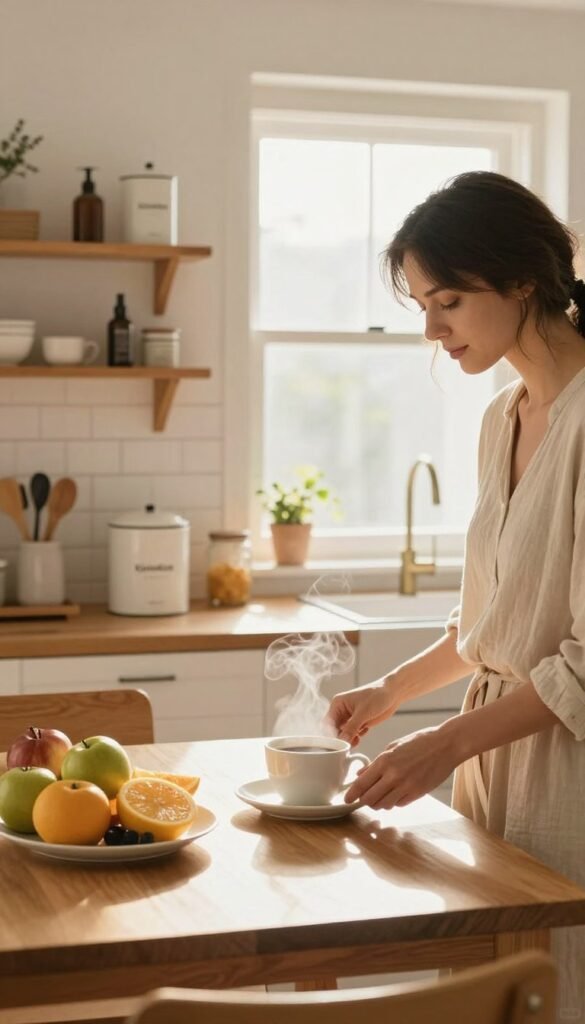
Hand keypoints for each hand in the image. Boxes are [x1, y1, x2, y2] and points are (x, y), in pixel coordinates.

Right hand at [326, 677, 397, 745]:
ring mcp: (350, 717)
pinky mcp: (358, 723)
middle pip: (334, 730)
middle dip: (341, 739)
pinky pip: (352, 734)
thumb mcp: (363, 712)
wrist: (393, 693)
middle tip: (348, 746)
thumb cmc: (377, 696)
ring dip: (348, 739)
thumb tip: (342, 741)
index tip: (338, 745)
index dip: (331, 735)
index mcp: (338, 704)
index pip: (328, 723)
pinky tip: (363, 733)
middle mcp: (341, 711)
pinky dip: (356, 738)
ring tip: (357, 740)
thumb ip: (352, 727)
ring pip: (343, 734)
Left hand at [344, 721, 460, 808]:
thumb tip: (359, 775)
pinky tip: (396, 793)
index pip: (361, 784)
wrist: (446, 745)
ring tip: (380, 796)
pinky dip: (394, 802)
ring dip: (379, 803)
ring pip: (384, 805)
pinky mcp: (418, 794)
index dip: (351, 794)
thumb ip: (375, 763)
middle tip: (362, 799)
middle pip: (369, 799)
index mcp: (385, 761)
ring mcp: (406, 786)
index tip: (346, 799)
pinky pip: (399, 804)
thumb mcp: (393, 746)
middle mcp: (393, 775)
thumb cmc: (420, 741)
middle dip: (363, 801)